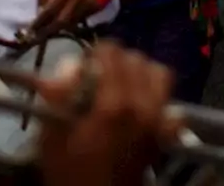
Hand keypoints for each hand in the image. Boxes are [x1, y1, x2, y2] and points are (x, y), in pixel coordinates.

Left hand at [34, 0, 98, 38]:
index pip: (49, 10)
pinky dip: (68, 25)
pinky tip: (61, 26)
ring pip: (69, 23)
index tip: (31, 29)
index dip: (39, 21)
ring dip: (57, 30)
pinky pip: (79, 21)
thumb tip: (39, 11)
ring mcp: (88, 4)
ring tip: (46, 33)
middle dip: (47, 29)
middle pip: (59, 20)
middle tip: (37, 36)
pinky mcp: (95, 8)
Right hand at [39, 44, 175, 185]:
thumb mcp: (52, 135)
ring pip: (159, 74)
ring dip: (140, 73)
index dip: (95, 53)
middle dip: (117, 61)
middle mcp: (143, 106)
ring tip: (121, 85)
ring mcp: (159, 120)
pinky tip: (141, 107)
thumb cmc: (70, 172)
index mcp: (114, 104)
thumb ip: (60, 96)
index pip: (113, 52)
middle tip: (99, 75)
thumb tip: (71, 64)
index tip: (84, 65)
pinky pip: (171, 103)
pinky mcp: (166, 133)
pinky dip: (158, 98)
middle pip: (137, 60)